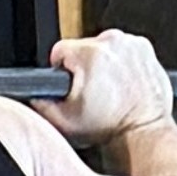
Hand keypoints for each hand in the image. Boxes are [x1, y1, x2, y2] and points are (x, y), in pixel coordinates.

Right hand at [46, 30, 172, 146]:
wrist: (143, 131)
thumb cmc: (110, 126)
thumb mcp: (63, 121)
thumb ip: (40, 102)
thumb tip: (31, 92)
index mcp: (90, 54)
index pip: (59, 50)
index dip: (60, 69)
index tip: (69, 82)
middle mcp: (112, 43)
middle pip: (83, 47)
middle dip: (83, 67)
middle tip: (92, 92)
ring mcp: (131, 44)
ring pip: (103, 48)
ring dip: (103, 64)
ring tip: (108, 88)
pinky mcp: (145, 48)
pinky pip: (124, 50)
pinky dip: (122, 63)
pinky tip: (122, 83)